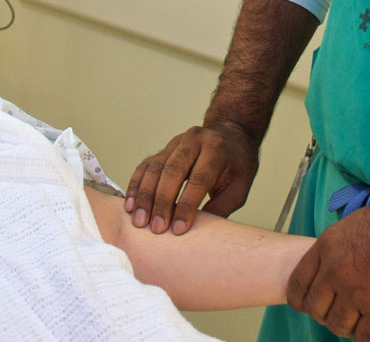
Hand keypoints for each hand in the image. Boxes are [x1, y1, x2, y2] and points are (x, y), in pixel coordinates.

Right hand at [125, 123, 259, 233]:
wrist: (230, 136)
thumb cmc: (237, 166)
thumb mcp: (240, 187)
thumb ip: (221, 207)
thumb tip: (197, 233)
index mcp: (216, 148)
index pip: (198, 178)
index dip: (187, 205)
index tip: (178, 230)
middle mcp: (193, 140)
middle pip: (172, 171)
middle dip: (162, 202)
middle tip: (156, 229)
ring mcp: (175, 142)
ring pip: (154, 168)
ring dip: (145, 196)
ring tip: (139, 221)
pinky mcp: (162, 150)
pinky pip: (145, 167)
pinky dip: (136, 187)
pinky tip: (130, 206)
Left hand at [288, 199, 369, 341]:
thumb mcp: (354, 224)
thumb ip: (337, 248)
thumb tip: (330, 262)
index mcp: (326, 248)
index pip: (297, 284)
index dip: (302, 299)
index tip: (310, 303)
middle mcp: (336, 272)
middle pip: (316, 310)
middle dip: (326, 314)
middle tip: (341, 312)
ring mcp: (358, 294)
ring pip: (338, 326)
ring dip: (349, 326)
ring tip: (361, 319)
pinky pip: (366, 338)